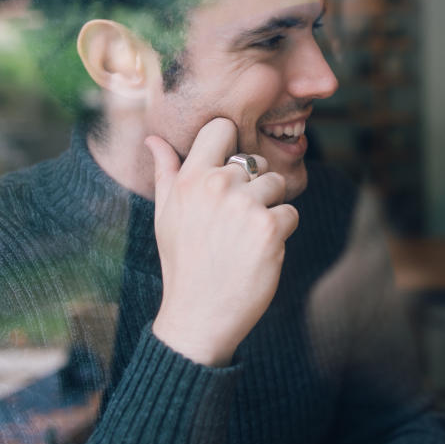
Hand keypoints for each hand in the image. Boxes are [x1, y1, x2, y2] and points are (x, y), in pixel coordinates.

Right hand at [145, 117, 298, 366]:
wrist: (199, 315)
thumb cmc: (183, 262)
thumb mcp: (166, 215)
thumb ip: (165, 171)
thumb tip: (153, 139)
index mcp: (190, 178)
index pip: (222, 128)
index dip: (231, 147)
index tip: (229, 173)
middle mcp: (216, 186)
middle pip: (256, 161)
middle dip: (254, 187)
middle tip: (233, 223)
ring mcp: (245, 207)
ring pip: (278, 184)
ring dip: (270, 208)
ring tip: (245, 237)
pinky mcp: (269, 229)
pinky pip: (291, 213)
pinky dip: (281, 232)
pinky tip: (258, 252)